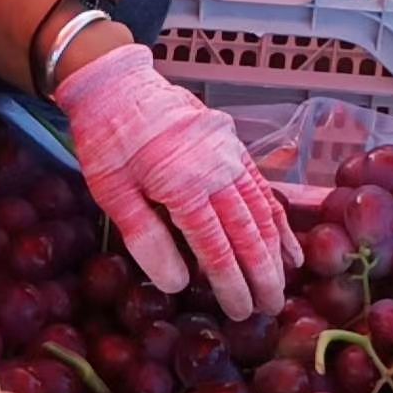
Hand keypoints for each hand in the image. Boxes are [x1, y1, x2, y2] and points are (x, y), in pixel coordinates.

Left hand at [54, 45, 302, 318]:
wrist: (116, 82)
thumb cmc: (107, 139)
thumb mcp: (111, 191)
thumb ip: (145, 237)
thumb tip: (177, 285)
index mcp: (184, 184)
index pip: (216, 246)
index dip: (231, 282)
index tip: (240, 311)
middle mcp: (216, 169)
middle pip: (248, 231)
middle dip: (263, 273)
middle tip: (271, 308)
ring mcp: (229, 154)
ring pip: (261, 209)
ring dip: (275, 249)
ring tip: (286, 282)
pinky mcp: (232, 145)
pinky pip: (261, 185)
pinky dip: (276, 216)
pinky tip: (285, 240)